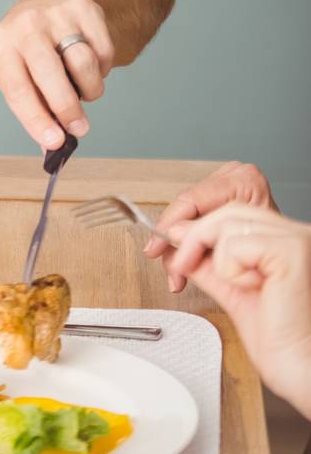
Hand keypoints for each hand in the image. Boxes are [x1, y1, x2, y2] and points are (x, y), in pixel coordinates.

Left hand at [0, 0, 113, 151]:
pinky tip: (90, 66)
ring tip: (83, 90)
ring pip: (84, 64)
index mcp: (0, 45)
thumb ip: (35, 110)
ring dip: (89, 88)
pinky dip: (102, 69)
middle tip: (78, 129)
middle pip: (50, 74)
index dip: (36, 120)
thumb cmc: (31, 48)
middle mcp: (25, 25)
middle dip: (67, 109)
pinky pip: (103, 52)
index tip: (54, 143)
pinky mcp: (84, 8)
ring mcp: (56, 13)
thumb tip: (52, 149)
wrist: (52, 1)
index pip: (17, 89)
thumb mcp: (19, 73)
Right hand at [145, 161, 275, 293]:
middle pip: (187, 210)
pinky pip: (194, 222)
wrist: (295, 260)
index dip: (170, 226)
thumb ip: (204, 236)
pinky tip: (184, 264)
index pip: (192, 200)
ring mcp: (226, 186)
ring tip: (177, 275)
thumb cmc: (281, 252)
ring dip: (179, 248)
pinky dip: (188, 245)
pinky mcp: (220, 201)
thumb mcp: (240, 241)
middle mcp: (234, 178)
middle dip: (175, 242)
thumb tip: (173, 238)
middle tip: (169, 268)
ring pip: (186, 218)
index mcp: (244, 181)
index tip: (158, 248)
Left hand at [169, 204, 310, 419]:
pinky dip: (230, 268)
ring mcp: (295, 239)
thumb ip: (208, 263)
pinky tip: (252, 289)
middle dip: (193, 235)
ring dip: (213, 257)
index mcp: (284, 240)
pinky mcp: (291, 251)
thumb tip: (178, 239)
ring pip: (228, 222)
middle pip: (228, 210)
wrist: (300, 370)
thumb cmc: (279, 341)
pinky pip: (235, 244)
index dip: (199, 226)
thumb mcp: (232, 290)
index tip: (174, 248)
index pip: (233, 211)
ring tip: (231, 285)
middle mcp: (294, 233)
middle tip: (179, 265)